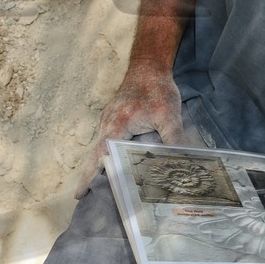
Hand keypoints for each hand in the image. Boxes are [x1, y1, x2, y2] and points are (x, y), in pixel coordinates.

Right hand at [75, 68, 186, 193]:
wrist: (148, 66)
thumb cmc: (157, 89)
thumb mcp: (169, 115)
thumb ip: (173, 139)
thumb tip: (183, 163)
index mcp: (116, 126)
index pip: (99, 156)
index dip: (90, 176)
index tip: (81, 194)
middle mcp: (107, 125)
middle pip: (94, 155)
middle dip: (88, 176)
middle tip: (85, 197)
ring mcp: (108, 121)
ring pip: (98, 148)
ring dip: (95, 166)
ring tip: (97, 188)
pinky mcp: (113, 119)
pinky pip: (104, 140)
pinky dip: (104, 155)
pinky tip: (112, 164)